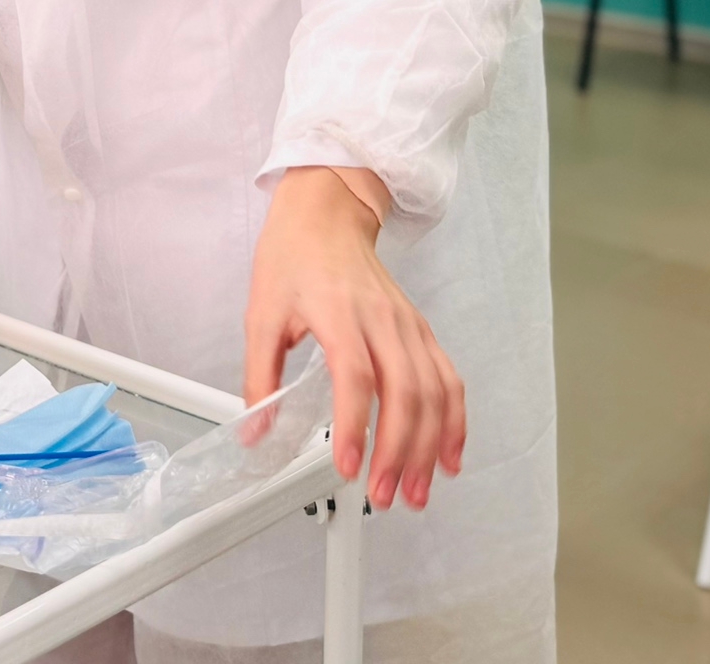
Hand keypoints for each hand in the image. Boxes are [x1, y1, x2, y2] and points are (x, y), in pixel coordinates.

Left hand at [243, 167, 464, 512]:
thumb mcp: (261, 312)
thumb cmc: (293, 257)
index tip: (347, 464)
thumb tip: (255, 428)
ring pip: (433, 393)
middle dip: (399, 453)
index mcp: (338, 312)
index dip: (354, 425)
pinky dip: (455, 422)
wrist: (326, 213)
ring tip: (416, 491)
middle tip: (383, 495)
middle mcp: (382, 320)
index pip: (355, 376)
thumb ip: (259, 375)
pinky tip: (448, 456)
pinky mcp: (420, 330)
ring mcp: (408, 325)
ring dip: (429, 448)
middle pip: (404, 393)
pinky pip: (448, 380)